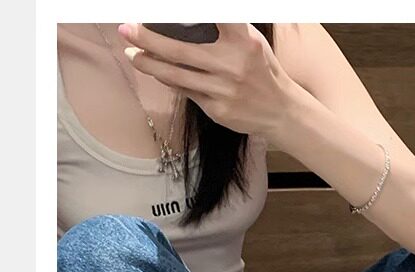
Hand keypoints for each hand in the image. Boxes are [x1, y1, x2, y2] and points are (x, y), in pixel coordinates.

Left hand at [118, 23, 293, 135]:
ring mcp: (223, 90)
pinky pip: (185, 91)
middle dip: (147, 39)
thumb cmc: (262, 71)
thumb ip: (227, 26)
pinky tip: (155, 71)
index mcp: (243, 41)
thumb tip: (190, 16)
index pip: (213, 16)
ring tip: (131, 53)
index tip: (156, 9)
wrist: (280, 112)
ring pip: (176, 75)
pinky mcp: (218, 110)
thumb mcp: (252, 41)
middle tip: (127, 28)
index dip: (188, 11)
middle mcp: (232, 65)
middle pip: (179, 50)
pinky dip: (167, 79)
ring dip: (148, 63)